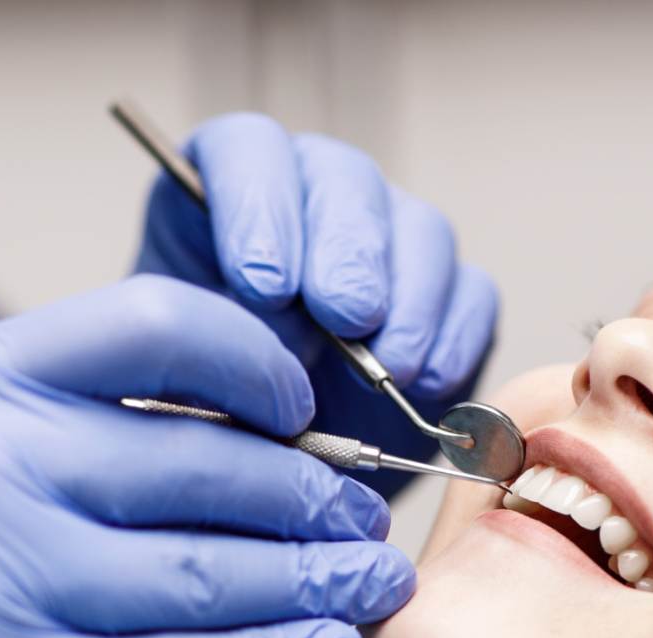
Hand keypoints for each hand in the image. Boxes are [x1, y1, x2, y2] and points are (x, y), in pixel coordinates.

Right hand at [0, 276, 414, 637]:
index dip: (256, 361)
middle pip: (211, 465)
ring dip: (318, 581)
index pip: (156, 330)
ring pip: (217, 573)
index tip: (297, 403)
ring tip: (369, 584)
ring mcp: (6, 587)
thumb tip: (204, 428)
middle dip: (313, 493)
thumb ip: (36, 419)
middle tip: (361, 515)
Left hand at [135, 112, 498, 492]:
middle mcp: (314, 201)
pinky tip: (428, 383)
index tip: (261, 285)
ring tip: (391, 367)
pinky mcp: (449, 297)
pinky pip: (471, 294)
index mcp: (227, 198)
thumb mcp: (182, 374)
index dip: (259, 206)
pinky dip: (455, 338)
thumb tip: (273, 326)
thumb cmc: (209, 409)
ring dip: (409, 300)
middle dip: (347, 252)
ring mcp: (389, 242)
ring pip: (418, 230)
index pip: (247, 152)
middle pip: (344, 181)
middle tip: (344, 317)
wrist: (268, 470)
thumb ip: (207, 340)